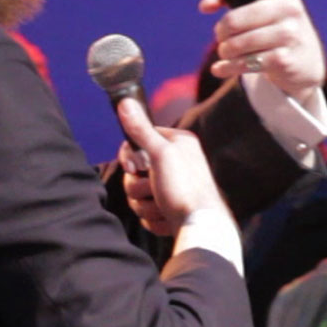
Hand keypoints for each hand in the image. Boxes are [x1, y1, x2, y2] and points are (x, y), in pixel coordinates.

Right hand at [116, 98, 229, 236]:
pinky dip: (154, 219)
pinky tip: (168, 218)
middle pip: (134, 172)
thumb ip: (141, 130)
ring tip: (164, 207)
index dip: (131, 158)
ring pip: (138, 195)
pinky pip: (147, 212)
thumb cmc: (184, 189)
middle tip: (154, 190)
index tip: (134, 168)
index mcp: (178, 143)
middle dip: (139, 187)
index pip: (138, 141)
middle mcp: (177, 162)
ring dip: (146, 205)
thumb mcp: (161, 154)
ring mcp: (173, 187)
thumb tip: (125, 101)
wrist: (202, 226)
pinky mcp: (170, 208)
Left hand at [200, 0, 326, 101]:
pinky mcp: (284, 59)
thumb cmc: (269, 23)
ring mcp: (289, 34)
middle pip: (234, 20)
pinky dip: (227, 67)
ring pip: (238, 44)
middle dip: (220, 31)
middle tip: (220, 35)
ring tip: (225, 50)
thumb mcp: (254, 3)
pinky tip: (218, 69)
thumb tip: (206, 5)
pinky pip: (245, 63)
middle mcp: (289, 8)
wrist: (304, 59)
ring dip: (225, 50)